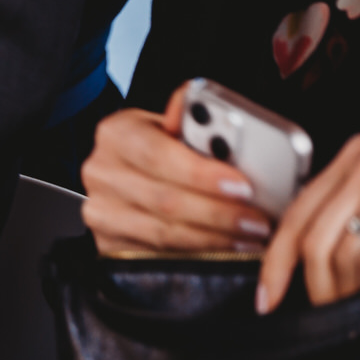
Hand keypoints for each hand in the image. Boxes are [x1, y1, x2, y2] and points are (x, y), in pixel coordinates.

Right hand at [80, 87, 275, 255]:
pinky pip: (158, 256)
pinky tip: (224, 251)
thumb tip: (207, 104)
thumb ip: (190, 120)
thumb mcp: (168, 128)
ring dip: (215, 239)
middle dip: (220, 213)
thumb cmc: (156, 152)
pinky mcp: (107, 244)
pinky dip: (197, 256)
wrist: (125, 181)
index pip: (159, 154)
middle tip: (258, 220)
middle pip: (166, 200)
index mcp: (117, 133)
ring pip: (165, 233)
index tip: (243, 185)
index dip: (203, 174)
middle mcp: (101, 171)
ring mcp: (101, 211)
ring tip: (250, 238)